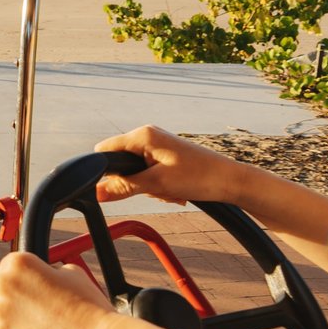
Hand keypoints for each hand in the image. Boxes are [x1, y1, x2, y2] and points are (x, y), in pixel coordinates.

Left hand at [0, 251, 118, 328]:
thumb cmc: (87, 308)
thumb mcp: (72, 273)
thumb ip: (49, 272)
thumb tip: (43, 277)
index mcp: (17, 265)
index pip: (11, 266)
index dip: (28, 277)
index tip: (37, 286)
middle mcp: (3, 287)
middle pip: (5, 289)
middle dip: (20, 297)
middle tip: (45, 307)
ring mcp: (0, 314)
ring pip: (4, 313)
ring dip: (19, 317)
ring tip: (47, 324)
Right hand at [93, 125, 251, 205]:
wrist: (230, 181)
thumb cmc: (198, 177)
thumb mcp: (156, 184)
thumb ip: (123, 187)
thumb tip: (97, 193)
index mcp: (142, 135)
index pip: (104, 151)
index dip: (105, 172)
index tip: (120, 188)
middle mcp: (148, 136)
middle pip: (121, 164)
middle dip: (135, 183)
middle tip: (157, 190)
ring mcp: (157, 146)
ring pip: (136, 172)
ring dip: (150, 188)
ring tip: (171, 191)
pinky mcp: (166, 156)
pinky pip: (150, 174)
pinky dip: (159, 186)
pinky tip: (176, 191)